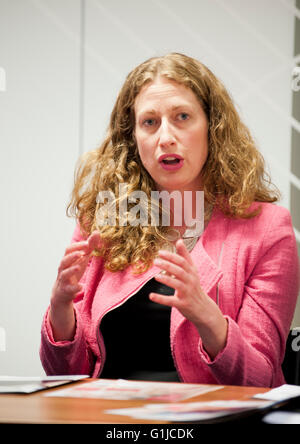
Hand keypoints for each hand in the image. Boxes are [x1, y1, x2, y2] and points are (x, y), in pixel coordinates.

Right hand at [51, 231, 99, 306]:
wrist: (63, 292)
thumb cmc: (73, 271)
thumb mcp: (82, 259)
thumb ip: (89, 246)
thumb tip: (97, 232)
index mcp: (67, 259)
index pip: (68, 250)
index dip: (77, 246)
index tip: (87, 243)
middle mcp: (63, 268)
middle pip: (64, 260)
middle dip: (72, 256)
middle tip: (82, 253)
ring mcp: (63, 279)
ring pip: (64, 274)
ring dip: (72, 270)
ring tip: (79, 267)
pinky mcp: (66, 290)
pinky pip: (69, 289)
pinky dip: (75, 287)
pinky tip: (81, 286)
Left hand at [151, 239, 227, 358]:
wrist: (203, 309)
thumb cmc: (194, 287)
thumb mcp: (191, 271)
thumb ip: (185, 256)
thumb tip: (179, 240)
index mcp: (192, 272)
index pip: (182, 261)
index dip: (171, 256)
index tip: (160, 252)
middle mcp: (191, 281)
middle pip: (180, 271)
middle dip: (168, 265)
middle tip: (155, 261)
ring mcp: (187, 293)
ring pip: (177, 284)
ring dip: (166, 280)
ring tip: (156, 276)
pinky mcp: (183, 304)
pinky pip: (171, 301)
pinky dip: (161, 299)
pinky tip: (151, 296)